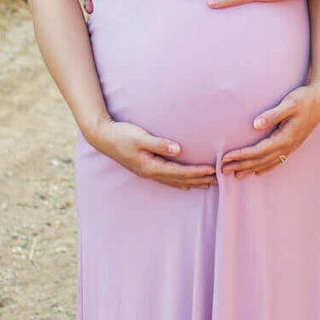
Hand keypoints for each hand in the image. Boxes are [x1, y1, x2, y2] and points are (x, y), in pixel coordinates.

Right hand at [84, 117, 215, 189]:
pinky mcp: (145, 168)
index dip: (197, 172)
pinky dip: (179, 182)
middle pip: (180, 179)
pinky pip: (167, 179)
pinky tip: (185, 183)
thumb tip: (179, 150)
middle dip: (199, 179)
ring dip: (191, 182)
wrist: (102, 137)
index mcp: (151, 166)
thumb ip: (159, 144)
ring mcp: (147, 172)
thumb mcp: (140, 137)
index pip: (180, 172)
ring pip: (174, 181)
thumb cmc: (122, 134)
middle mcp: (150, 173)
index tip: (213, 170)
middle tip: (217, 179)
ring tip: (207, 184)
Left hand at [221, 83, 319, 176]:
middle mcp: (287, 145)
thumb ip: (273, 115)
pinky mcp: (292, 143)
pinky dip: (265, 167)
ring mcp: (291, 146)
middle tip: (222, 171)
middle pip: (260, 160)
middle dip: (241, 165)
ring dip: (251, 169)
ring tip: (236, 175)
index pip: (257, 150)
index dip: (240, 155)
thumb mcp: (289, 103)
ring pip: (267, 163)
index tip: (225, 157)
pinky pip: (277, 160)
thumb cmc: (305, 98)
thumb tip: (255, 125)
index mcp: (285, 137)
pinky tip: (258, 171)